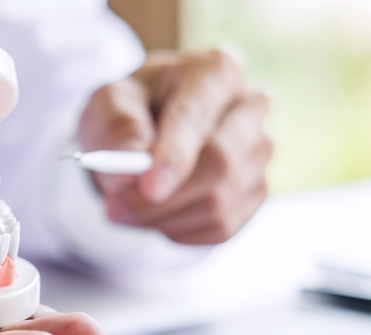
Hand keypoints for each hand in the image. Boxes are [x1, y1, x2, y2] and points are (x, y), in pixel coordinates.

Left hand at [78, 49, 272, 243]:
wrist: (151, 133)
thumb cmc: (132, 110)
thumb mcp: (109, 104)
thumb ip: (117, 127)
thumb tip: (129, 169)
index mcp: (218, 69)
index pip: (198, 113)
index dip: (175, 153)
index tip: (148, 186)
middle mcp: (252, 106)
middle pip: (220, 161)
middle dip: (164, 197)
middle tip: (115, 207)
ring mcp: (261, 151)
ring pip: (220, 202)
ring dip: (164, 217)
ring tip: (128, 207)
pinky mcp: (258, 190)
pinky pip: (221, 226)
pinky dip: (179, 229)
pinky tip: (158, 213)